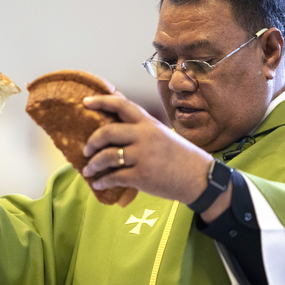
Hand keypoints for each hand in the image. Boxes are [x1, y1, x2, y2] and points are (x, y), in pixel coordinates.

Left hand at [81, 94, 211, 204]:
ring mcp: (143, 156)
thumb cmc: (178, 155)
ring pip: (107, 156)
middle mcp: (145, 136)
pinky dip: (103, 181)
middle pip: (107, 131)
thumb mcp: (162, 133)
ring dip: (93, 164)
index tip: (85, 101)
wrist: (199, 177)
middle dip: (91, 141)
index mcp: (149, 123)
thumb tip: (115, 121)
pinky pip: (114, 177)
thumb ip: (141, 127)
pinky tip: (99, 183)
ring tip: (88, 170)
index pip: (121, 105)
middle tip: (86, 149)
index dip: (101, 100)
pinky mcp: (142, 176)